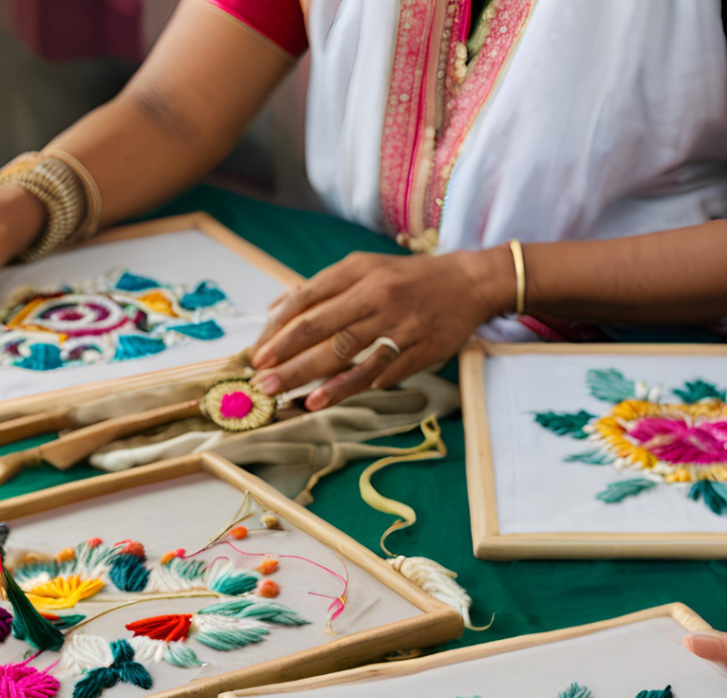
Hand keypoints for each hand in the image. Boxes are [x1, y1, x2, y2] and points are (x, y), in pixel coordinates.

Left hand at [250, 247, 513, 410]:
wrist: (468, 283)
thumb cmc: (406, 279)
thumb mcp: (364, 268)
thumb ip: (320, 288)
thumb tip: (275, 308)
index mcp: (358, 273)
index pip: (308, 300)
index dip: (280, 329)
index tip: (258, 354)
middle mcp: (376, 296)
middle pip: (324, 330)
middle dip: (288, 358)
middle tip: (261, 381)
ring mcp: (398, 325)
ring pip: (351, 354)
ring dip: (317, 379)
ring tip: (290, 398)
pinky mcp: (419, 350)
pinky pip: (381, 372)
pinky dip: (352, 387)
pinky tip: (327, 399)